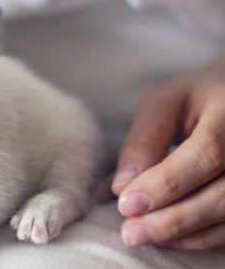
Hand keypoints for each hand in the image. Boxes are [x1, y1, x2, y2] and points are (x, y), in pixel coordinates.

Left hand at [112, 52, 224, 249]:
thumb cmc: (195, 100)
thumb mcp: (163, 105)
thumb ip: (144, 140)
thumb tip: (123, 187)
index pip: (206, 153)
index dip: (166, 183)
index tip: (127, 203)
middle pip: (223, 193)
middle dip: (172, 218)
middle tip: (130, 231)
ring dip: (183, 232)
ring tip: (141, 235)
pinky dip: (199, 237)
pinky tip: (167, 237)